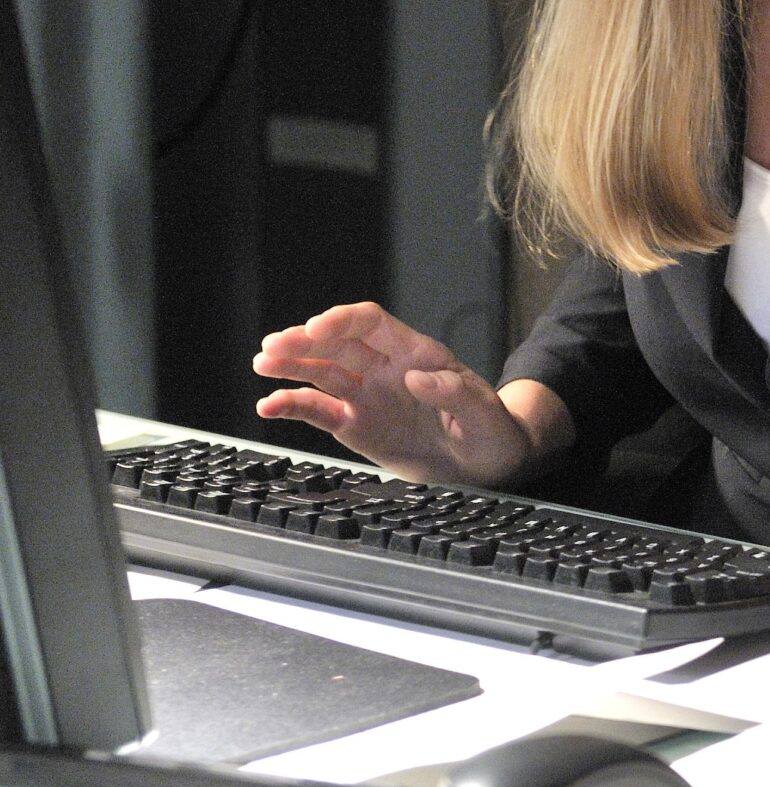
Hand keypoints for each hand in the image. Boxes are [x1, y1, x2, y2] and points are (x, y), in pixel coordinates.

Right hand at [252, 301, 540, 484]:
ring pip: (321, 372)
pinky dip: (292, 406)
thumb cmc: (491, 430)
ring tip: (261, 365)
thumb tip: (417, 377)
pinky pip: (318, 410)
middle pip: (337, 344)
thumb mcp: (484, 412)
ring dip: (290, 366)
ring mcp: (367, 395)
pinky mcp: (356, 424)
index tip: (315, 329)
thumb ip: (454, 392)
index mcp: (416, 354)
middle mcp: (385, 369)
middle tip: (272, 347)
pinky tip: (269, 406)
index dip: (341, 321)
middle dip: (303, 341)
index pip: (371, 323)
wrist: (486, 465)